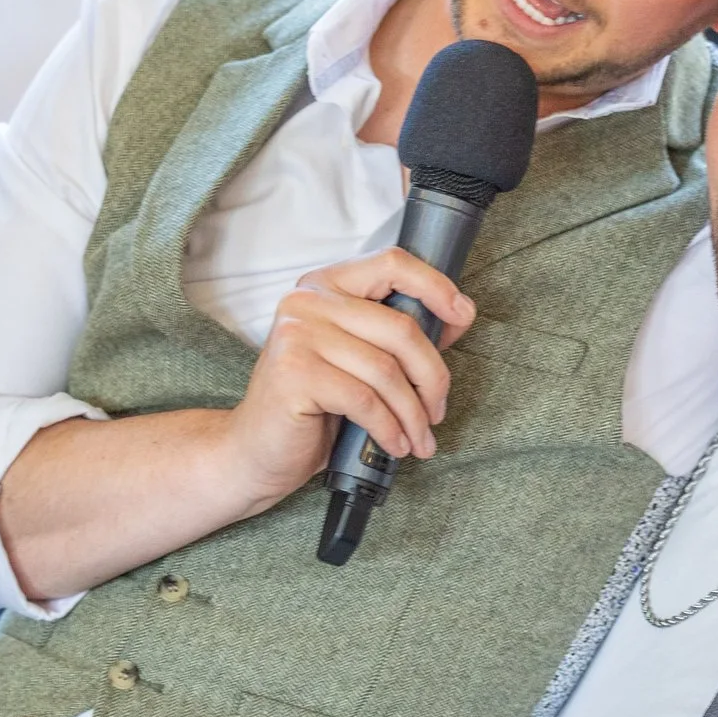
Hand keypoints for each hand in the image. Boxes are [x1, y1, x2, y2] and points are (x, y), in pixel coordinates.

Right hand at [224, 248, 476, 509]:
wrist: (255, 452)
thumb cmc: (313, 407)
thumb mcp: (359, 362)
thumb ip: (398, 337)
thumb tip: (458, 316)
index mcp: (326, 286)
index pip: (392, 264)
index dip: (436, 286)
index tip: (462, 315)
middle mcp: (308, 301)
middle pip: (400, 328)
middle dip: (433, 376)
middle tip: (438, 411)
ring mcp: (297, 334)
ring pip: (386, 370)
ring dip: (413, 413)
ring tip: (419, 438)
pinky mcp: (295, 373)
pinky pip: (365, 400)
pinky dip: (390, 428)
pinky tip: (395, 445)